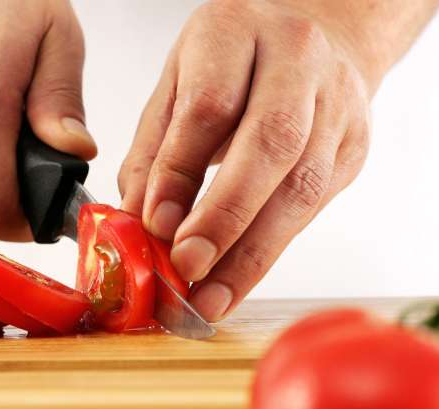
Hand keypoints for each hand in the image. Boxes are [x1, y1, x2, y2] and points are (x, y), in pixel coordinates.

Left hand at [118, 0, 374, 320]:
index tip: (154, 223)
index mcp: (237, 31)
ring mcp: (335, 105)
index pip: (209, 105)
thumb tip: (135, 221)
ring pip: (301, 186)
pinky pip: (311, 209)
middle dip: (224, 216)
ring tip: (209, 298)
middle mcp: (297, 61)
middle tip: (187, 266)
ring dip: (251, 253)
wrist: (320, 38)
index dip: (180, 170)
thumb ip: (154, 149)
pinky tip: (235, 281)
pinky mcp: (351, 148)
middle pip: (270, 144)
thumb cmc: (235, 61)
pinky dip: (269, 253)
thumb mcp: (177, 84)